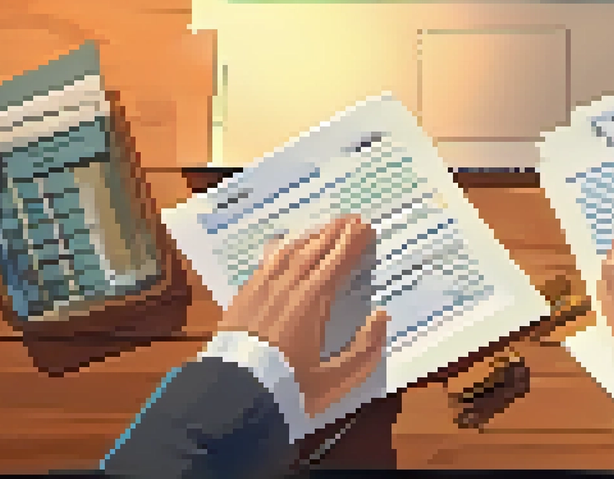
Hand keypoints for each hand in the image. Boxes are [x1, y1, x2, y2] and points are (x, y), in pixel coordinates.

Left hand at [219, 216, 389, 415]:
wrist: (233, 396)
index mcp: (313, 302)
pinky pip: (266, 261)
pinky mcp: (243, 296)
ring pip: (290, 251)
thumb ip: (365, 349)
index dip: (353, 244)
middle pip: (315, 250)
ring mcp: (262, 289)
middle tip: (352, 218)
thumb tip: (380, 316)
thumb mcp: (336, 380)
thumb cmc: (288, 388)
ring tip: (325, 226)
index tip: (367, 229)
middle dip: (335, 232)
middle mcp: (288, 287)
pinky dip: (281, 247)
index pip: (337, 262)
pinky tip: (283, 244)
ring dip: (310, 236)